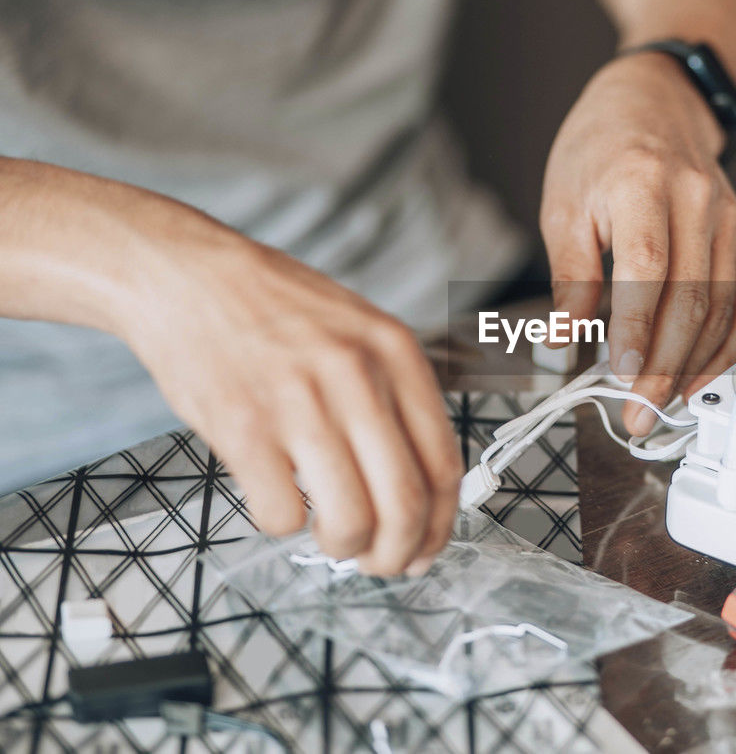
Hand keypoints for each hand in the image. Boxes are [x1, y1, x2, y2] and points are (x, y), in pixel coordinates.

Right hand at [118, 226, 460, 575]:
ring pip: (350, 520)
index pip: (442, 463)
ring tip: (332, 537)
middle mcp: (356, 377)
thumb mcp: (361, 331)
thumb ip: (396, 398)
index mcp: (396, 353)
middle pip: (404, 502)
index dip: (439, 524)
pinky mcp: (243, 428)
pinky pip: (282, 514)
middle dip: (397, 553)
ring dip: (344, 547)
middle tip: (381, 563)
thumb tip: (423, 488)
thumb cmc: (278, 311)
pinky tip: (279, 500)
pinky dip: (285, 525)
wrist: (188, 278)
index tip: (426, 548)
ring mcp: (299, 403)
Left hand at [541, 52, 735, 435]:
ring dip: (694, 367)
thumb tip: (563, 338)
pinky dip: (727, 349)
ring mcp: (728, 221)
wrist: (656, 104)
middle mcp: (698, 202)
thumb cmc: (602, 148)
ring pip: (722, 308)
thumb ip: (568, 275)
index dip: (639, 328)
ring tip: (661, 406)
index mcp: (644, 184)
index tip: (622, 373)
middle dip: (665, 366)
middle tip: (637, 413)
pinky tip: (701, 378)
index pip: (649, 268)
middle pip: (692, 298)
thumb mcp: (563, 202)